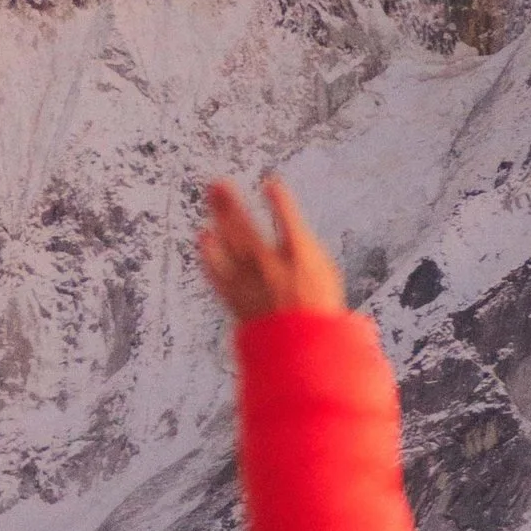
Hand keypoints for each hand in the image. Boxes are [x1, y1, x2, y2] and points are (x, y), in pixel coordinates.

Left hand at [196, 174, 347, 324]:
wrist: (301, 347)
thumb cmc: (319, 308)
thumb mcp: (326, 272)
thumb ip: (307, 247)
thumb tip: (293, 230)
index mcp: (299, 259)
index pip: (287, 221)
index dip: (279, 200)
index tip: (270, 183)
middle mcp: (270, 266)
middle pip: (246, 228)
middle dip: (231, 204)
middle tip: (218, 183)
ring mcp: (249, 281)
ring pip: (229, 243)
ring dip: (219, 216)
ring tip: (212, 195)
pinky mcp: (235, 296)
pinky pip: (218, 272)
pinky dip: (209, 253)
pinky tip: (203, 236)